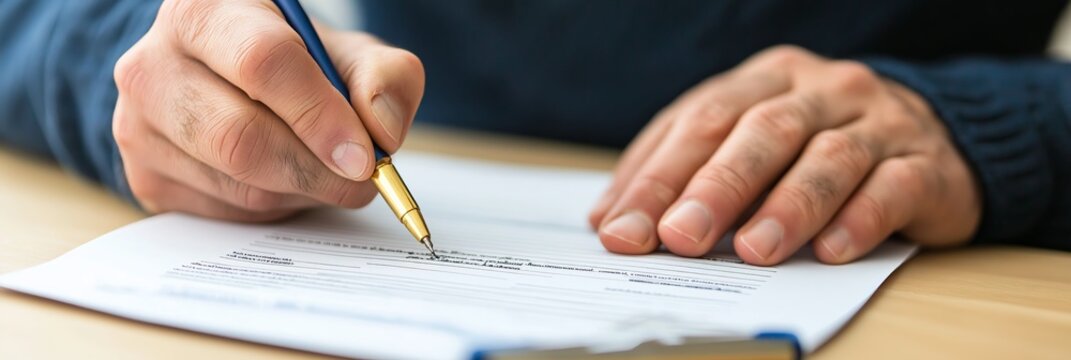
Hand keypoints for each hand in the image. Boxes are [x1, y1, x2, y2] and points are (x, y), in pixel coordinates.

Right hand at [113, 0, 423, 220]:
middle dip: (317, 170)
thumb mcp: (345, 52)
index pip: (262, 63)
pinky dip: (276, 208)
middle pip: (240, 137)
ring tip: (329, 173)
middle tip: (363, 180)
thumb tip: (383, 132)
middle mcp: (152, 64)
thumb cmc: (293, 62)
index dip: (319, 115)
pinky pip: (226, 213)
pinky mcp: (145, 178)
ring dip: (303, 192)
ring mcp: (138, 126)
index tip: (365, 156)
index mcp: (203, 11)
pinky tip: (288, 182)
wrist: (227, 81)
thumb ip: (384, 77)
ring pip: (237, 183)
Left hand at [588, 46, 980, 264]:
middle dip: (715, 188)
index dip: (659, 176)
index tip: (623, 229)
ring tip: (753, 251)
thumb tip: (610, 220)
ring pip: (829, 158)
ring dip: (787, 207)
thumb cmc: (813, 147)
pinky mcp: (925, 162)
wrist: (929, 140)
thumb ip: (680, 171)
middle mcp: (821, 91)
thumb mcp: (743, 145)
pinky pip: (893, 186)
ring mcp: (878, 121)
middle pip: (762, 132)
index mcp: (766, 79)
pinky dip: (860, 218)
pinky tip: (831, 250)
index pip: (702, 119)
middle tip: (679, 238)